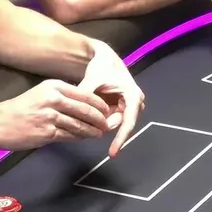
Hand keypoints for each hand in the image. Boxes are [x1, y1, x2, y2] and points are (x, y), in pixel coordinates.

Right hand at [0, 79, 112, 150]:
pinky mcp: (46, 132)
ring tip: (99, 133)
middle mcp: (53, 99)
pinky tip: (85, 139)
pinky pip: (69, 136)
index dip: (99, 104)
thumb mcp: (41, 94)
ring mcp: (50, 116)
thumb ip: (61, 97)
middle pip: (85, 109)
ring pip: (79, 124)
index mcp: (54, 86)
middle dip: (100, 119)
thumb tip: (84, 105)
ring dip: (92, 130)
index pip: (85, 94)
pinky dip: (80, 138)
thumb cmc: (19, 109)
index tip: (107, 110)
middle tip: (108, 124)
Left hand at [78, 41, 145, 156]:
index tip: (112, 153)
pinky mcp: (120, 109)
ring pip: (113, 123)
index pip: (128, 122)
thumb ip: (86, 94)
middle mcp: (134, 103)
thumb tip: (76, 110)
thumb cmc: (101, 66)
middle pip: (118, 124)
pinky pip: (109, 120)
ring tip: (85, 115)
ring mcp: (127, 107)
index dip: (120, 139)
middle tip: (85, 120)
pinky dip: (99, 119)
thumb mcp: (93, 78)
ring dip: (100, 122)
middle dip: (102, 125)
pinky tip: (88, 116)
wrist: (104, 59)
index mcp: (133, 95)